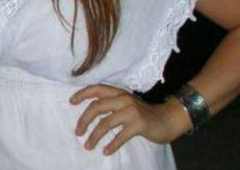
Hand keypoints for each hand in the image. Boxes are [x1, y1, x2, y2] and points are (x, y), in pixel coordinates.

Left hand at [70, 84, 189, 154]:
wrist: (168, 119)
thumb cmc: (143, 114)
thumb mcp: (126, 104)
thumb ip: (111, 104)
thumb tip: (88, 114)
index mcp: (118, 93)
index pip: (96, 89)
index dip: (82, 94)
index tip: (71, 102)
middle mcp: (123, 99)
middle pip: (96, 107)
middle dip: (83, 120)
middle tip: (77, 132)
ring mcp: (131, 111)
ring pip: (105, 123)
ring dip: (94, 136)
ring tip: (87, 146)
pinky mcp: (139, 124)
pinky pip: (120, 136)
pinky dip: (111, 145)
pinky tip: (105, 151)